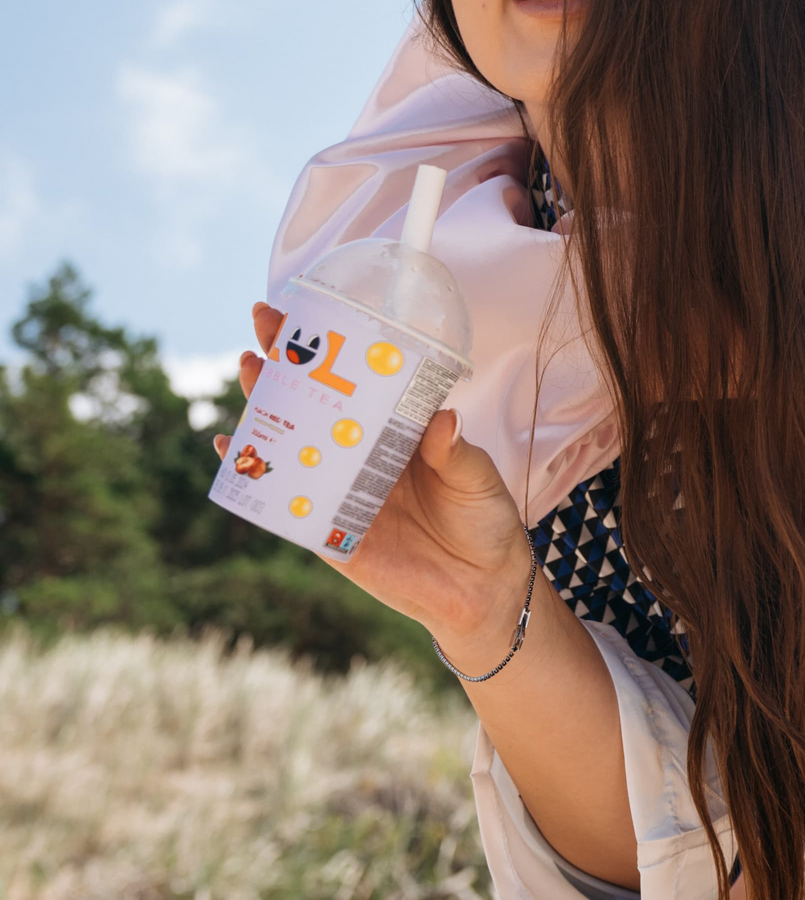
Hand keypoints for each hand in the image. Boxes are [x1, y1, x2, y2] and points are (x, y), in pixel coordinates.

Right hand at [219, 303, 534, 658]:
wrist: (481, 589)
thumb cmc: (483, 520)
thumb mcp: (475, 477)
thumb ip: (454, 451)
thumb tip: (443, 419)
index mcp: (396, 431)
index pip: (357, 380)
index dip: (330, 347)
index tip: (306, 311)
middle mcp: (361, 455)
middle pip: (314, 403)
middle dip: (284, 363)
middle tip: (264, 328)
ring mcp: (340, 491)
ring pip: (292, 444)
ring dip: (264, 408)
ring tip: (250, 373)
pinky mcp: (326, 532)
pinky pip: (282, 501)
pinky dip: (253, 474)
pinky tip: (227, 448)